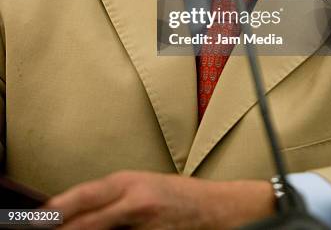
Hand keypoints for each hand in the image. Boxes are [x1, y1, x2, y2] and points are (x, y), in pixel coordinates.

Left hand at [45, 170, 275, 228]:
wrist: (217, 208)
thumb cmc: (179, 196)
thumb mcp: (142, 186)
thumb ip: (112, 198)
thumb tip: (76, 212)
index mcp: (129, 182)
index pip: (83, 196)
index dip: (56, 211)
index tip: (37, 219)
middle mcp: (134, 202)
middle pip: (86, 222)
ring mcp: (144, 226)